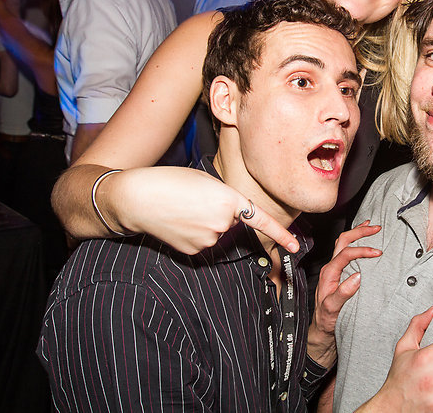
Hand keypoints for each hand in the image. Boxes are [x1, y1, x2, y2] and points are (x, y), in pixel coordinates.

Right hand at [105, 166, 299, 254]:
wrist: (137, 198)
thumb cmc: (170, 182)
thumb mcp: (206, 181)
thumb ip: (226, 198)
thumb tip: (233, 217)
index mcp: (229, 200)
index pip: (261, 220)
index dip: (281, 235)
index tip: (296, 247)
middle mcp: (223, 223)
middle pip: (233, 222)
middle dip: (223, 213)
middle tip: (197, 200)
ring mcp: (209, 240)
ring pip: (218, 233)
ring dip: (208, 223)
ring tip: (185, 209)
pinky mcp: (195, 251)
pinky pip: (204, 242)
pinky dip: (196, 234)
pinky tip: (180, 223)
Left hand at [308, 221, 381, 367]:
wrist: (322, 331)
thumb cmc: (326, 321)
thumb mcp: (333, 310)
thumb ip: (342, 293)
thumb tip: (357, 277)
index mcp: (329, 274)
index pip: (345, 254)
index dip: (362, 250)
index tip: (377, 253)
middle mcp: (331, 268)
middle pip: (343, 241)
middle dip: (359, 232)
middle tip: (376, 228)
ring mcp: (336, 270)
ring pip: (344, 244)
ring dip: (358, 234)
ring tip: (371, 228)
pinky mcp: (341, 274)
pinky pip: (348, 252)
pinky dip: (358, 243)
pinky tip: (367, 243)